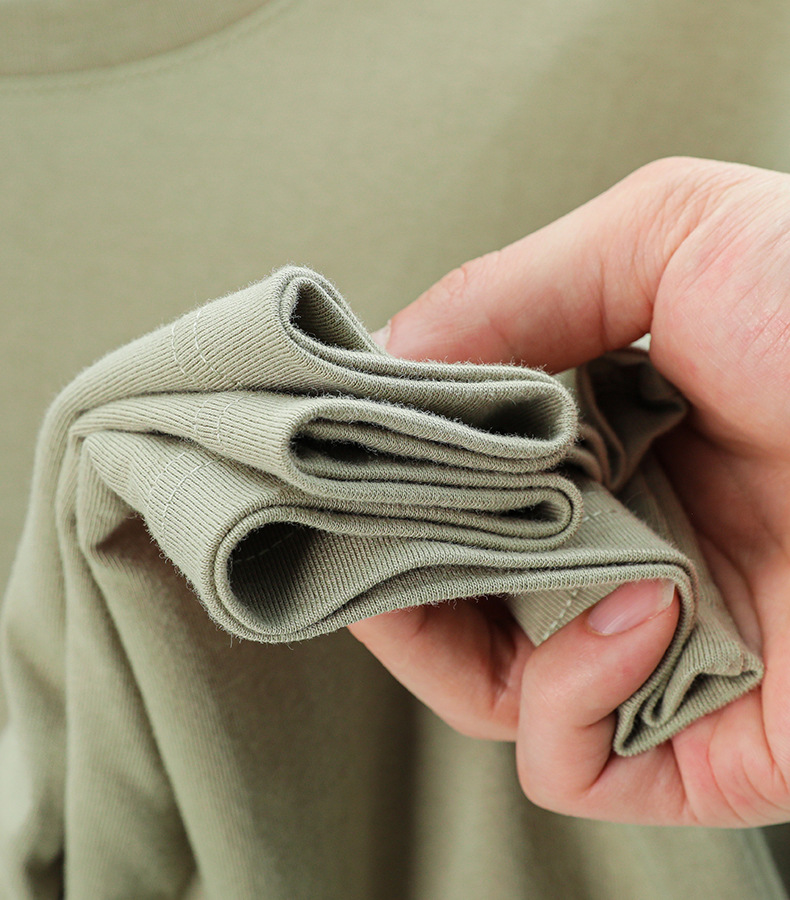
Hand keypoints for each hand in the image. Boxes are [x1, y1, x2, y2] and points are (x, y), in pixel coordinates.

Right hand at [349, 157, 789, 826]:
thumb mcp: (678, 237)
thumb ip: (521, 283)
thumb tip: (391, 350)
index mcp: (601, 436)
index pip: (446, 471)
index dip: (376, 466)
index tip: (326, 450)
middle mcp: (612, 539)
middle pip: (443, 580)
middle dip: (379, 553)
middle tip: (345, 516)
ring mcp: (644, 644)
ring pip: (479, 679)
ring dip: (444, 627)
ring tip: (468, 555)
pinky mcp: (690, 741)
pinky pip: (565, 757)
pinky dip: (567, 692)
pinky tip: (633, 610)